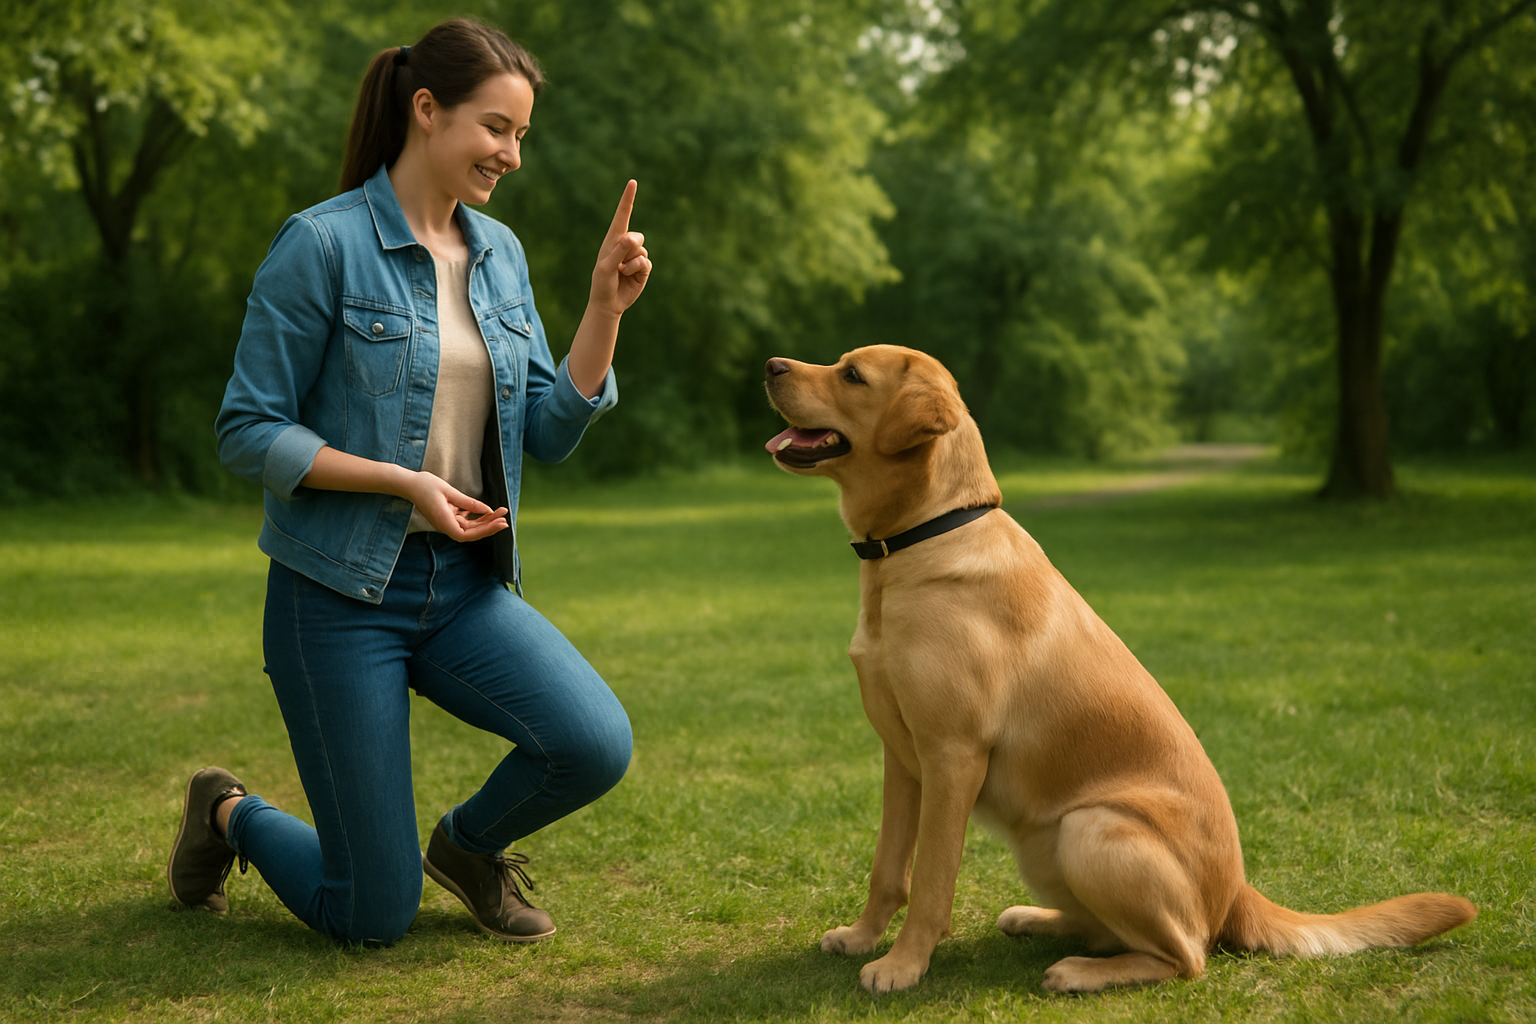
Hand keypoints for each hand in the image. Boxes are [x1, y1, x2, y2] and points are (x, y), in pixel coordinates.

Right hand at [403, 471, 509, 541]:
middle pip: (470, 532)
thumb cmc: (425, 485)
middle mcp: (444, 525)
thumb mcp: (449, 491)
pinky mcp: (446, 516)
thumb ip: (468, 502)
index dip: (484, 532)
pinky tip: (485, 511)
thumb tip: (488, 510)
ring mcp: (445, 521)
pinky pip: (463, 520)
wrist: (407, 483)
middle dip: (489, 525)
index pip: (466, 535)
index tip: (499, 523)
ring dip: (484, 520)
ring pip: (469, 526)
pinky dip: (475, 516)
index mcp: (443, 521)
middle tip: (505, 516)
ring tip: (499, 512)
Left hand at [589, 179, 650, 316]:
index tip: (632, 182)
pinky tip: (629, 277)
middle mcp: (625, 245)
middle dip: (629, 248)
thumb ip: (619, 251)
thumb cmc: (602, 283)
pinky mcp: (643, 268)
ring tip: (621, 273)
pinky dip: (637, 270)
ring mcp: (635, 256)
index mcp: (612, 239)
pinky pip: (646, 262)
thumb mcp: (606, 266)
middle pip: (636, 236)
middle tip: (618, 263)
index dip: (628, 199)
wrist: (608, 303)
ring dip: (631, 264)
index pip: (622, 215)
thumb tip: (634, 237)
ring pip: (642, 250)